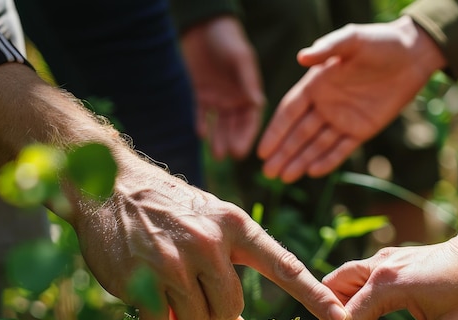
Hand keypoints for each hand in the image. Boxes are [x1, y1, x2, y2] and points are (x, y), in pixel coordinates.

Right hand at [71, 157, 346, 319]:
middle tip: (192, 291)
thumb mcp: (209, 226)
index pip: (284, 266)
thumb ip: (230, 270)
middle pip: (229, 311)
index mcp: (236, 226)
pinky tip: (144, 294)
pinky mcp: (140, 280)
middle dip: (214, 312)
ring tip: (166, 284)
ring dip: (183, 315)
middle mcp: (208, 242)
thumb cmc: (169, 210)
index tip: (340, 317)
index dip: (314, 296)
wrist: (109, 184)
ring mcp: (173, 261)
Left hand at [181, 16, 264, 159]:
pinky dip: (201, 123)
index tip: (244, 150)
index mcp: (249, 93)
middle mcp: (234, 100)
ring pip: (219, 124)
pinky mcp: (199, 95)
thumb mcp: (240, 58)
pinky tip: (200, 133)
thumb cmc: (228, 39)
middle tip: (230, 155)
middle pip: (235, 126)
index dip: (248, 135)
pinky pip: (200, 114)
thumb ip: (248, 81)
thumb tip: (258, 104)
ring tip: (217, 154)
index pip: (251, 120)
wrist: (203, 25)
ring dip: (218, 139)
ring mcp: (217, 99)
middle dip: (233, 141)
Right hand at [258, 16, 445, 181]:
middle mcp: (325, 105)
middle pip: (299, 134)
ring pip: (316, 146)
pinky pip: (340, 150)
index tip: (263, 151)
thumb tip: (302, 57)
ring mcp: (342, 120)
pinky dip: (328, 161)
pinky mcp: (360, 131)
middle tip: (268, 174)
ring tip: (285, 178)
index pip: (290, 113)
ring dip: (300, 161)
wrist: (412, 56)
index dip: (276, 132)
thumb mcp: (353, 40)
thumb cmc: (381, 43)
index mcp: (316, 85)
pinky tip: (312, 173)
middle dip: (283, 154)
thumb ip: (327, 48)